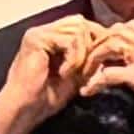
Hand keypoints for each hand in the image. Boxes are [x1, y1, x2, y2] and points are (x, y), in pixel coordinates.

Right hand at [0, 16, 104, 133]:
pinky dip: (73, 59)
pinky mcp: (37, 38)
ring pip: (78, 29)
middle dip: (90, 47)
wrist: (26, 109)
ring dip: (82, 55)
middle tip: (86, 72)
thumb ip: (88, 58)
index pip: (82, 26)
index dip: (95, 43)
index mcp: (52, 37)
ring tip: (73, 74)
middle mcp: (44, 30)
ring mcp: (39, 32)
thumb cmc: (47, 97)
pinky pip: (70, 40)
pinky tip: (63, 74)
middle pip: (82, 23)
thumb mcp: (76, 74)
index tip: (98, 66)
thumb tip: (107, 46)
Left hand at [80, 21, 133, 133]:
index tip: (101, 51)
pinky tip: (88, 91)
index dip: (111, 35)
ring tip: (86, 74)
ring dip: (94, 59)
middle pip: (117, 31)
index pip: (131, 26)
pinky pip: (110, 74)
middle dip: (98, 44)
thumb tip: (123, 62)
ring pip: (111, 45)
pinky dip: (95, 82)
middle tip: (88, 62)